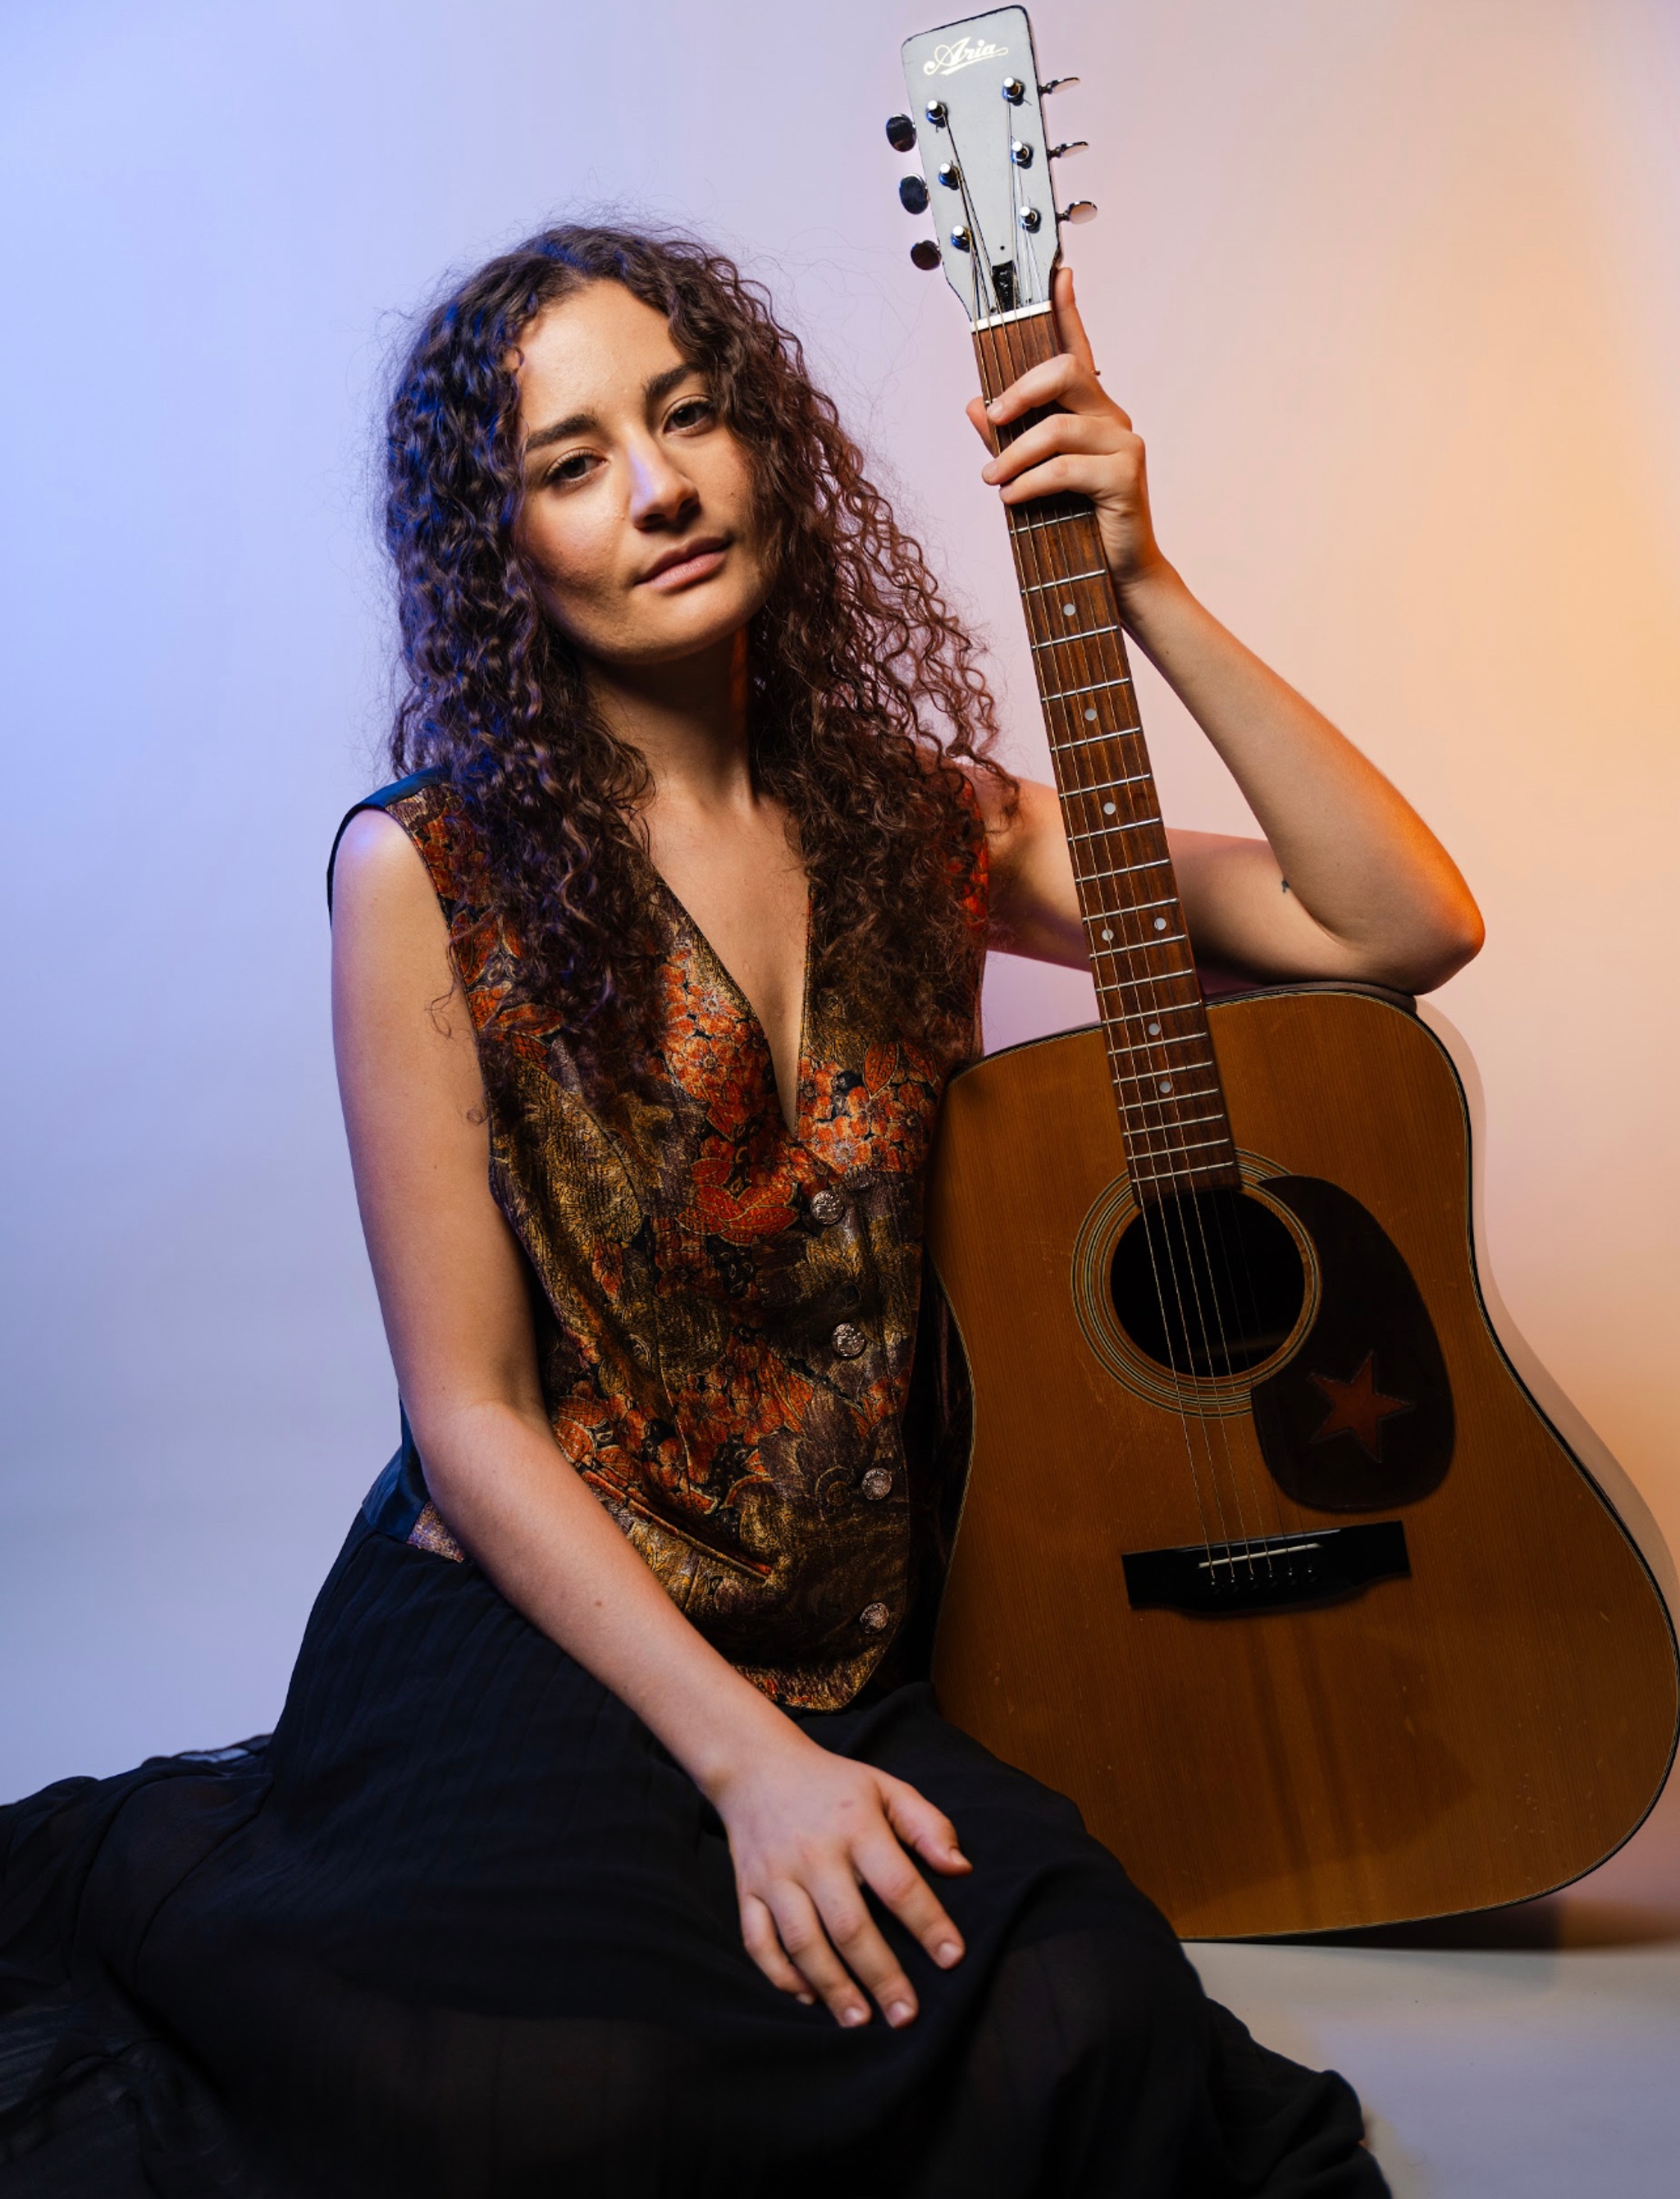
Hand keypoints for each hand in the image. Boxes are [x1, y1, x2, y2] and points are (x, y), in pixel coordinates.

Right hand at [710, 1727, 970, 2028]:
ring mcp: (776, 1875)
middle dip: (881, 1975)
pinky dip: (781, 1975)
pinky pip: (759, 1943)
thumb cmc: (834, 1785)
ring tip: (860, 2020)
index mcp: (855, 1826)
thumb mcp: (885, 1787)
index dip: (927, 1923)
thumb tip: (960, 1869)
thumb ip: (927, 1825)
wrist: (756, 1766)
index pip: (897, 1883)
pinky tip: (809, 1996)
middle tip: (906, 2016)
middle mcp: (814, 1854)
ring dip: (833, 1985)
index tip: (952, 1959)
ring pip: (803, 1941)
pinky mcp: (748, 1891)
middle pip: (849, 1925)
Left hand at [966, 263, 1166, 598]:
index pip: (1079, 347)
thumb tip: (972, 405)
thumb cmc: (1074, 523)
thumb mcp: (1032, 476)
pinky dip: (1031, 482)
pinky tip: (1011, 498)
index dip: (1069, 308)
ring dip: (1014, 455)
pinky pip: (1066, 467)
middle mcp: (1111, 416)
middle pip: (1066, 372)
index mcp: (1091, 409)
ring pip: (1058, 427)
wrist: (1116, 574)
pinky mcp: (1126, 476)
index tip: (1059, 272)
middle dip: (1019, 392)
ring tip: (993, 481)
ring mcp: (1123, 443)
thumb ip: (1005, 440)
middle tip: (991, 421)